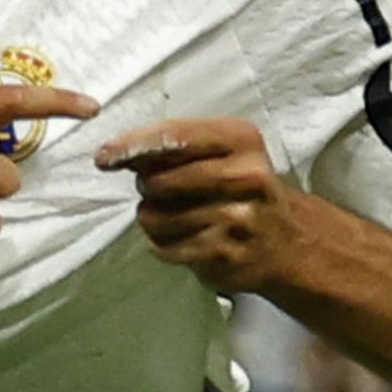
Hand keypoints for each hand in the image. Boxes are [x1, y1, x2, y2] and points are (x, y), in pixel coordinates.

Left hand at [97, 117, 289, 291]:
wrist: (286, 242)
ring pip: (156, 216)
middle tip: (158, 189)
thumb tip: (114, 153)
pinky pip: (165, 247)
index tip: (104, 157)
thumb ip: (175, 146)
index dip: (131, 146)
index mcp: (242, 139)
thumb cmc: (241, 187)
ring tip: (176, 215)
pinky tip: (183, 237)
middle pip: (159, 180)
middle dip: (146, 185)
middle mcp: (246, 176)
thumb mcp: (223, 152)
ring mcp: (238, 218)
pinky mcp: (225, 254)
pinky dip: (162, 243)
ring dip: (152, 217)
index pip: (173, 137)